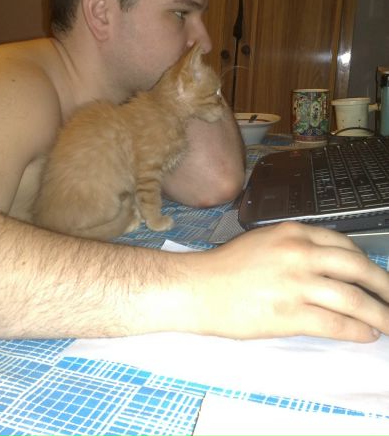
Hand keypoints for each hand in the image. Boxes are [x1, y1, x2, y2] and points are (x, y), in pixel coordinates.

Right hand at [189, 222, 388, 341]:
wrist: (197, 287)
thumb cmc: (225, 267)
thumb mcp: (264, 243)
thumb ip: (296, 249)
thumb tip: (329, 271)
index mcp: (293, 233)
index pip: (343, 245)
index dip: (366, 262)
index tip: (375, 275)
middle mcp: (299, 253)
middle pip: (357, 268)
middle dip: (384, 285)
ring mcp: (296, 283)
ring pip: (353, 298)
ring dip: (380, 313)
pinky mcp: (290, 313)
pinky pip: (336, 322)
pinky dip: (358, 330)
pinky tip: (366, 334)